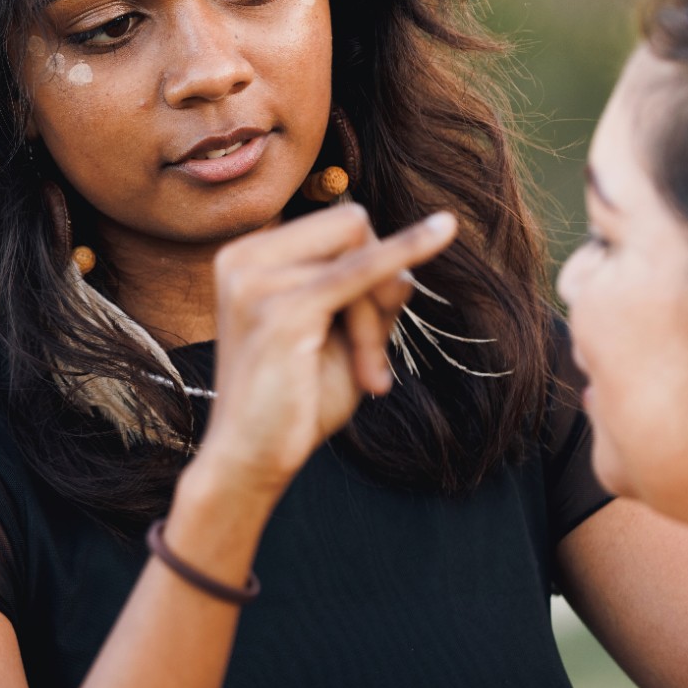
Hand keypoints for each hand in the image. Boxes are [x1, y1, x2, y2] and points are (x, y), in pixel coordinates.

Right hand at [189, 203, 457, 496]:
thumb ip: (370, 291)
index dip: (370, 269)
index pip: (336, 226)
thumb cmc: (292, 402)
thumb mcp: (338, 336)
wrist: (250, 460)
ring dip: (377, 323)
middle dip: (377, 286)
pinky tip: (445, 230)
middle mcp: (241, 258)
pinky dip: (408, 249)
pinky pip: (363, 270)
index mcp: (245, 257)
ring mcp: (256, 281)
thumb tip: (413, 253)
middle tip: (371, 360)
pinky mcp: (283, 310)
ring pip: (363, 257)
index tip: (364, 340)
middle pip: (351, 228)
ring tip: (368, 376)